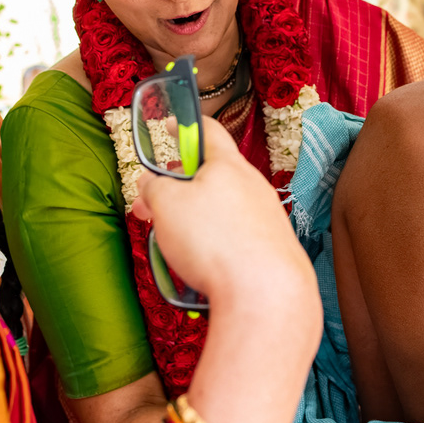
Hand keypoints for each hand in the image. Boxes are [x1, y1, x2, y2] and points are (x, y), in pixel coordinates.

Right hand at [131, 118, 310, 305]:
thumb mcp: (165, 205)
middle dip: (178, 187)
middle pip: (211, 175)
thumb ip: (154, 187)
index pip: (207, 131)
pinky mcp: (271, 247)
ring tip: (171, 240)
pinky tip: (202, 263)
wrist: (265, 296)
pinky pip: (236, 235)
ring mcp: (266, 217)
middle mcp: (253, 186)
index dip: (185, 126)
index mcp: (228, 165)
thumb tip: (152, 184)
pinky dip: (215, 241)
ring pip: (222, 208)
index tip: (171, 126)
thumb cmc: (216, 243)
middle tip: (152, 202)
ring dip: (194, 217)